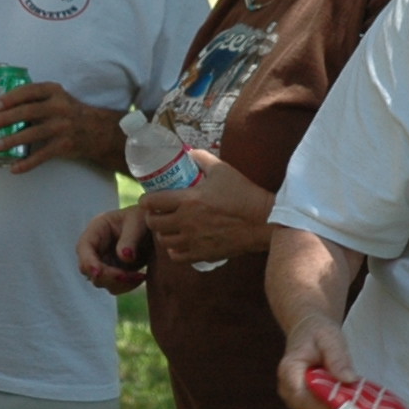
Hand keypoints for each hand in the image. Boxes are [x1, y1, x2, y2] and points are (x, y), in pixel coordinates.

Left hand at [0, 81, 119, 173]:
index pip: (29, 91)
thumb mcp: (58, 97)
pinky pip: (41, 156)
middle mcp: (59, 107)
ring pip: (32, 134)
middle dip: (5, 119)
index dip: (11, 98)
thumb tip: (3, 107)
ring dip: (11, 141)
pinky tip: (14, 167)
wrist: (98, 130)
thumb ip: (37, 98)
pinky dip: (26, 163)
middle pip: (27, 112)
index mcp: (55, 92)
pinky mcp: (64, 145)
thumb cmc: (70, 112)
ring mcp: (62, 127)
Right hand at [77, 205, 149, 293]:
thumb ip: (130, 238)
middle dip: (108, 276)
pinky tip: (141, 277)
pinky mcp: (113, 273)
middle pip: (89, 269)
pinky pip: (114, 285)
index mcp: (96, 230)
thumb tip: (125, 258)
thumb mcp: (139, 222)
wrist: (154, 229)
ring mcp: (102, 262)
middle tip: (131, 276)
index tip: (98, 273)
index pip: (84, 248)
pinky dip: (126, 285)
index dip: (88, 262)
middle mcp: (95, 248)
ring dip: (119, 283)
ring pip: (101, 281)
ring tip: (140, 276)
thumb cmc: (143, 218)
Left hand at [137, 152, 273, 264]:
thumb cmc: (244, 194)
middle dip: (151, 217)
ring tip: (168, 228)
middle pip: (154, 223)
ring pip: (164, 241)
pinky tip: (180, 243)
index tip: (148, 199)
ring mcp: (193, 240)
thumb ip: (203, 158)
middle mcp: (186, 221)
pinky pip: (177, 256)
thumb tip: (189, 152)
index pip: (153, 201)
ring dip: (163, 233)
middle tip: (156, 213)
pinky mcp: (202, 254)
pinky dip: (174, 250)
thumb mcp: (223, 170)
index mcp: (188, 199)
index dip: (146, 200)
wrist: (263, 221)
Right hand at [277, 313, 357, 408]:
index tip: (349, 404)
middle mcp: (287, 389)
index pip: (302, 397)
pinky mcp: (305, 404)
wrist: (309, 332)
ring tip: (360, 406)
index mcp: (289, 370)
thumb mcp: (330, 338)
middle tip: (361, 408)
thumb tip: (349, 379)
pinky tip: (353, 404)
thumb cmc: (318, 333)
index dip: (325, 406)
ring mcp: (295, 399)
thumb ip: (338, 358)